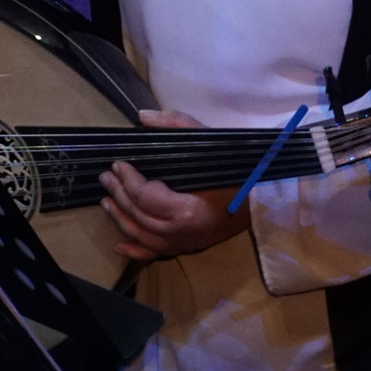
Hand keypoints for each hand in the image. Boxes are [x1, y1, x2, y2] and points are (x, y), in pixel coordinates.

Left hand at [100, 110, 251, 261]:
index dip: (128, 180)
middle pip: (138, 214)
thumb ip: (176, 125)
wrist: (264, 202)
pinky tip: (119, 245)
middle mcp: (181, 232)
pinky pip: (154, 254)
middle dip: (119, 194)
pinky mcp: (186, 248)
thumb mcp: (211, 141)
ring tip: (106, 200)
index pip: (146, 196)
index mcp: (187, 210)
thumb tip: (143, 117)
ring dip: (120, 217)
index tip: (118, 164)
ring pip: (141, 235)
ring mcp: (183, 243)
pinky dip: (135, 250)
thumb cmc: (240, 172)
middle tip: (106, 176)